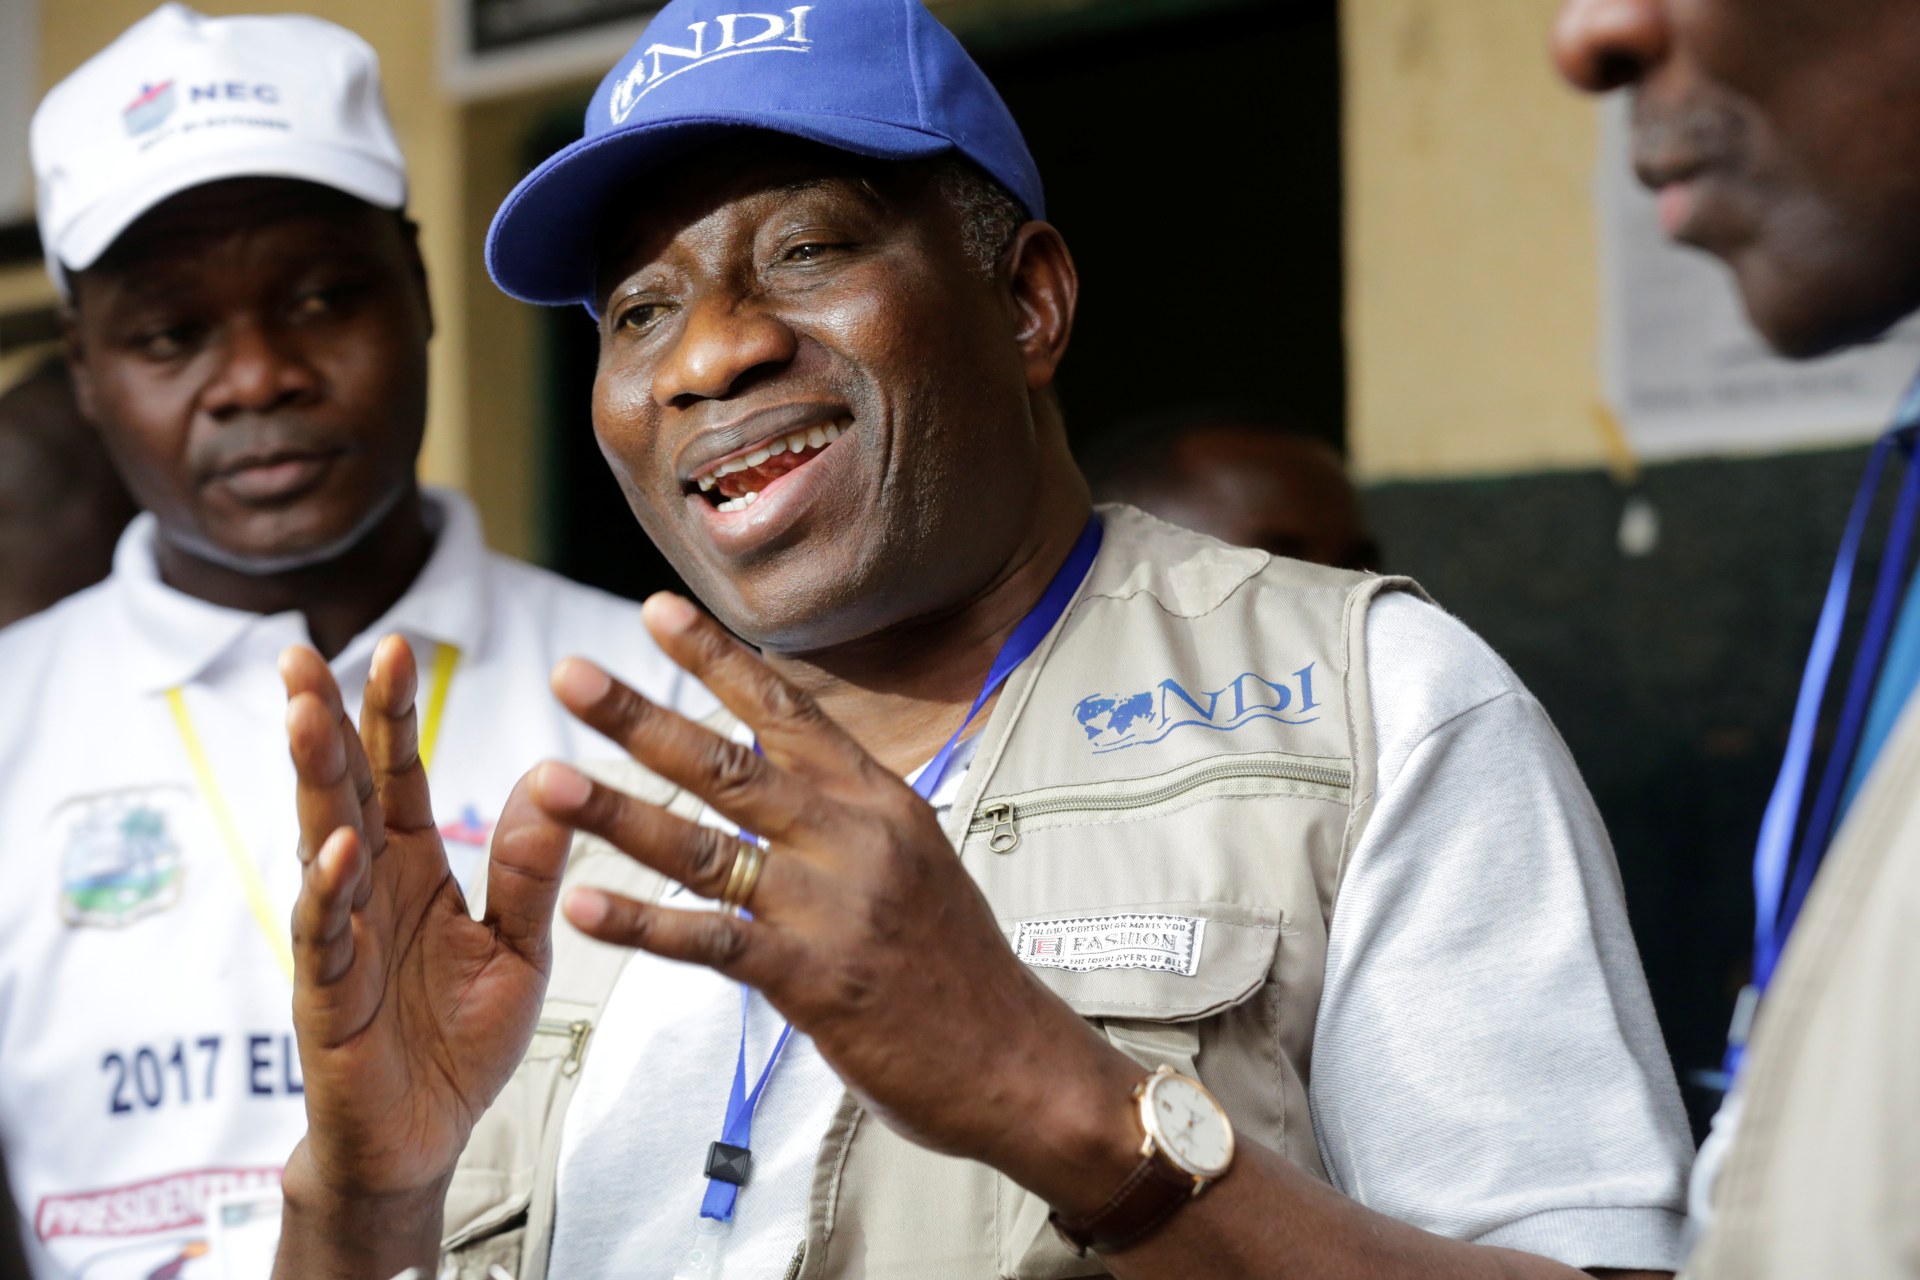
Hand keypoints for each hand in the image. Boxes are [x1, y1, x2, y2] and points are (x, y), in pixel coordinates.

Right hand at [280, 637, 572, 1202]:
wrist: (426, 1138)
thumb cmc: (463, 1039)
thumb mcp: (520, 947)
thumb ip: (530, 872)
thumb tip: (549, 779)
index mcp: (412, 868)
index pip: (395, 776)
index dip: (389, 715)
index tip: (391, 645)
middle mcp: (369, 890)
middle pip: (343, 792)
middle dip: (324, 722)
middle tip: (303, 655)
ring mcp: (341, 939)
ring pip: (319, 846)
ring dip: (312, 782)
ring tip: (306, 716)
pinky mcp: (330, 998)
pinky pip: (326, 936)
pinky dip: (329, 892)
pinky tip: (338, 849)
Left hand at [511, 595, 1140, 1202]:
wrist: (1015, 1059)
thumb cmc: (958, 966)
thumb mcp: (915, 860)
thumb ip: (845, 816)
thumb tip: (787, 771)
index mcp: (878, 800)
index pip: (787, 711)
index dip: (717, 660)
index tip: (656, 611)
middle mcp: (854, 837)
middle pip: (729, 764)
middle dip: (642, 717)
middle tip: (570, 676)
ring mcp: (833, 906)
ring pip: (706, 846)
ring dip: (618, 812)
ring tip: (548, 782)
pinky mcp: (814, 978)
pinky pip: (711, 941)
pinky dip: (643, 924)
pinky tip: (584, 905)